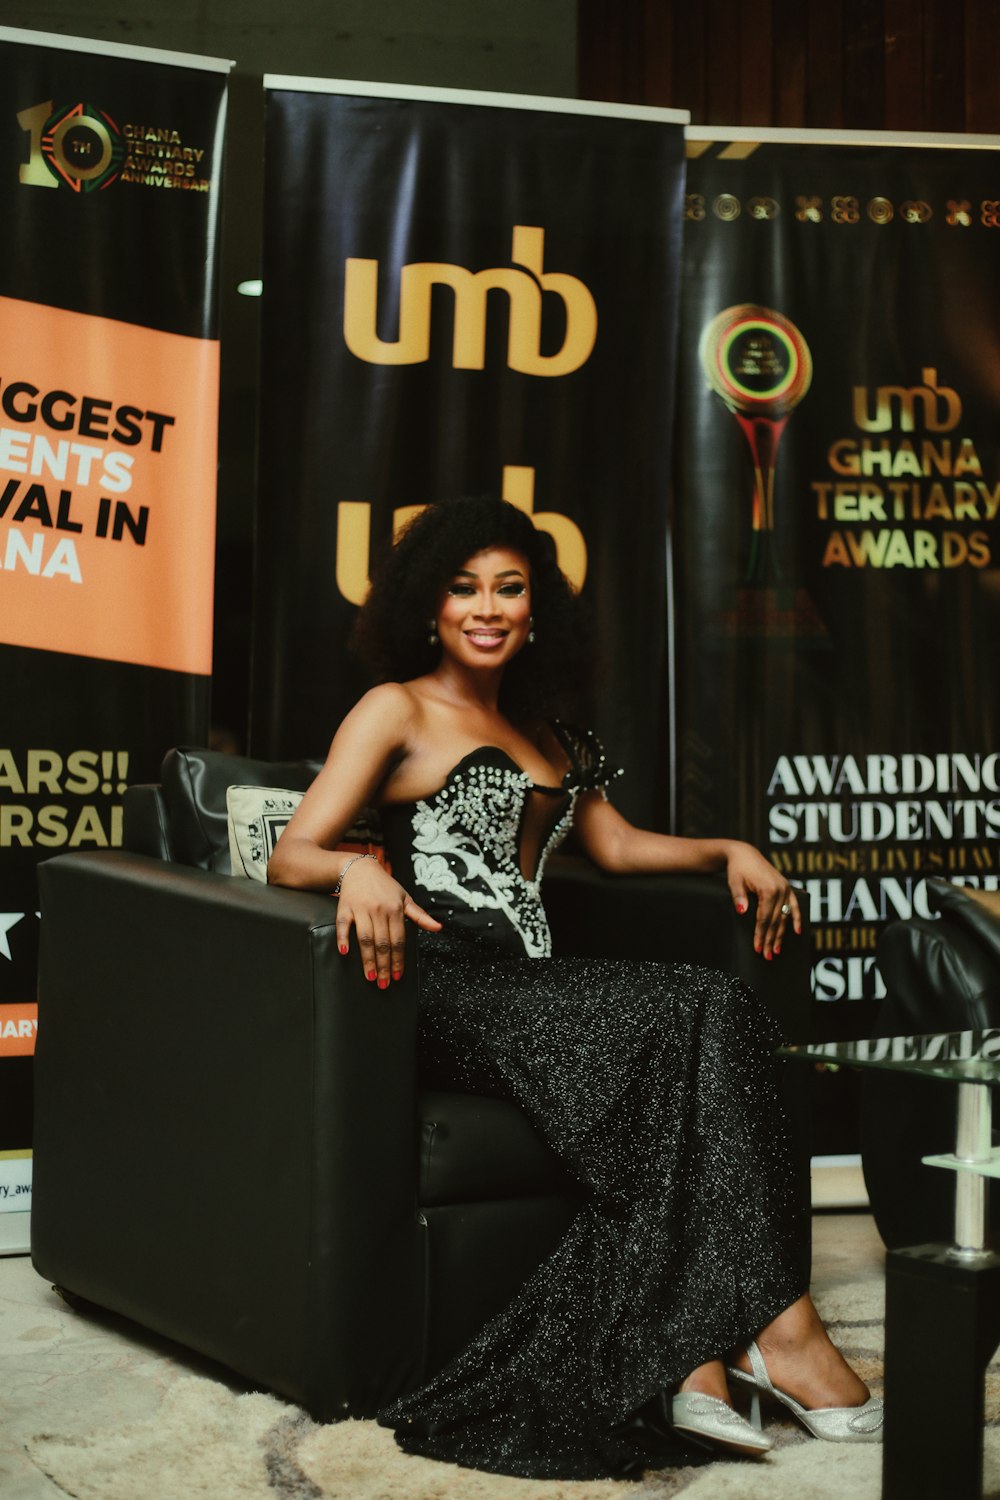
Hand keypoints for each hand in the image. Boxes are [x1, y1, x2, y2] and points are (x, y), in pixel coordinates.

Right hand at [334, 856, 441, 985]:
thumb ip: (420, 916)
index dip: (399, 960)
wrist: (359, 869)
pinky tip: (344, 953)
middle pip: (382, 943)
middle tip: (383, 984)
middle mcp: (379, 910)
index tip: (397, 976)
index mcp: (395, 910)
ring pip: (365, 938)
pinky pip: (343, 925)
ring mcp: (361, 909)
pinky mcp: (344, 907)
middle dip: (384, 966)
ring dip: (367, 959)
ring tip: (370, 977)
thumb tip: (439, 928)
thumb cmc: (385, 887)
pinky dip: (343, 938)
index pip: (399, 940)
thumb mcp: (405, 898)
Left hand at [725, 842, 800, 959]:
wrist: (744, 853)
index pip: (764, 919)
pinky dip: (797, 918)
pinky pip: (794, 905)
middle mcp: (781, 889)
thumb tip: (742, 912)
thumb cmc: (737, 869)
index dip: (761, 935)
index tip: (758, 948)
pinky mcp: (787, 887)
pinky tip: (798, 931)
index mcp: (768, 889)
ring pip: (784, 917)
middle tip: (767, 956)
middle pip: (775, 921)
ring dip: (781, 935)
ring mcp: (785, 888)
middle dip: (771, 940)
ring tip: (777, 950)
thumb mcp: (734, 882)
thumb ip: (739, 898)